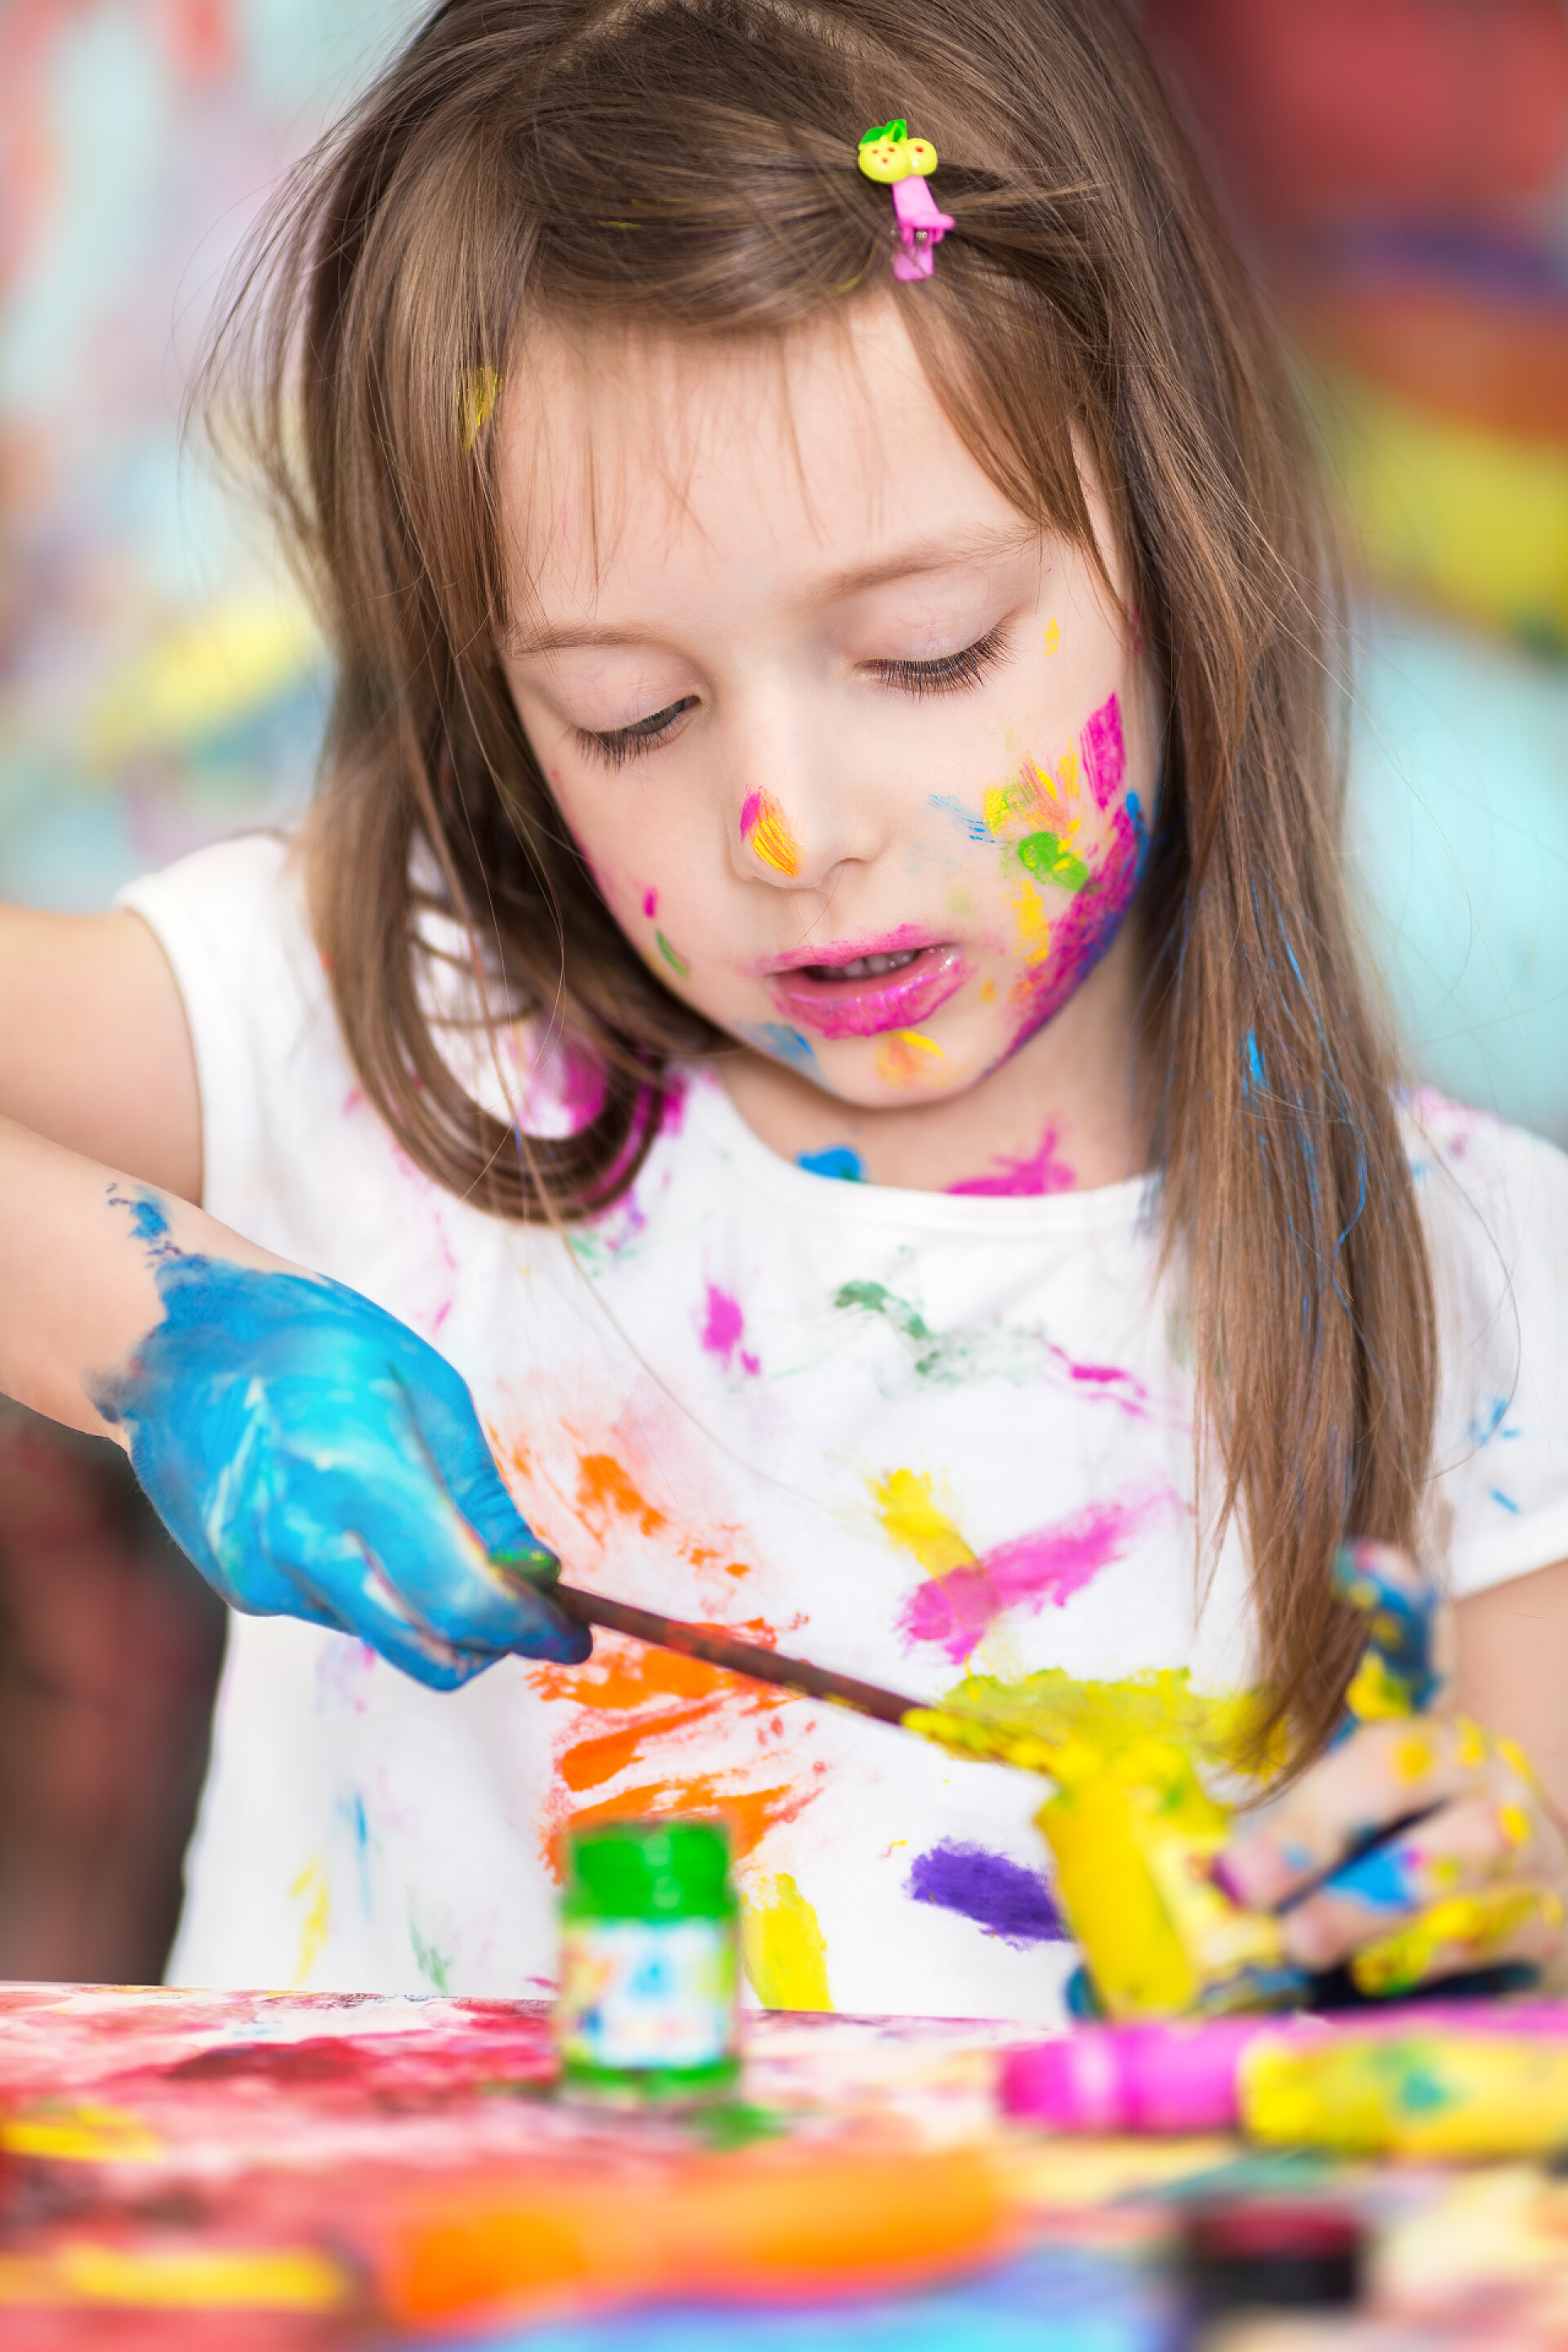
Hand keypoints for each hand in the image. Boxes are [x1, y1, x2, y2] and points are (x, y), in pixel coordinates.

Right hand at [92, 1222, 590, 1688]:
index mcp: (355, 1472)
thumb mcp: (424, 1384)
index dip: (528, 1629)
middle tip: (532, 1613)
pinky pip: (338, 1612)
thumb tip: (536, 1573)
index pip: (461, 1597)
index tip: (572, 1637)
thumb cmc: (313, 1343)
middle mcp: (299, 1538)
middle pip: (426, 1648)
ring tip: (436, 1531)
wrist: (178, 1344)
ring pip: (386, 1635)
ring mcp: (260, 1572)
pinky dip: (376, 1588)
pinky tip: (358, 1518)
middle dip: (493, 1642)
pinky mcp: (240, 1588)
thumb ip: (480, 1492)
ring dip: (434, 1611)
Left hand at [1217, 1543, 1567, 1996]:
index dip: (1395, 1599)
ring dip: (1361, 1905)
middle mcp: (1478, 1765)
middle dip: (1312, 1825)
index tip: (1353, 1556)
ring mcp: (1521, 1840)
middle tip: (1241, 1879)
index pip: (1417, 1646)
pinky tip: (1371, 1980)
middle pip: (1398, 1767)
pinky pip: (1478, 1934)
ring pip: (1442, 1861)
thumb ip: (1278, 1832)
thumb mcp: (1342, 1828)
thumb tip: (1185, 1872)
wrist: (1525, 1932)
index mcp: (1422, 1724)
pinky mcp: (1545, 1921)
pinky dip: (1416, 1960)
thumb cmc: (1395, 1867)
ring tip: (1300, 1940)